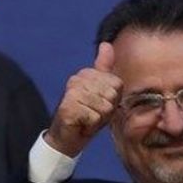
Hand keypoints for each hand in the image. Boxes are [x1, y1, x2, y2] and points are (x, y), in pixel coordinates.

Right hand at [45, 42, 123, 156]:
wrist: (66, 138)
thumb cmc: (85, 116)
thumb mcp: (100, 92)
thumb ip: (104, 69)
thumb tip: (106, 44)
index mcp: (86, 74)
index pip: (116, 84)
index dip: (112, 100)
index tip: (99, 106)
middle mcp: (76, 80)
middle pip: (111, 95)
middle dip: (106, 111)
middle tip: (92, 114)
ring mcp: (70, 93)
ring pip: (104, 108)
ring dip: (98, 120)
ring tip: (86, 120)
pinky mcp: (67, 108)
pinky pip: (94, 118)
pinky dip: (90, 126)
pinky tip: (81, 125)